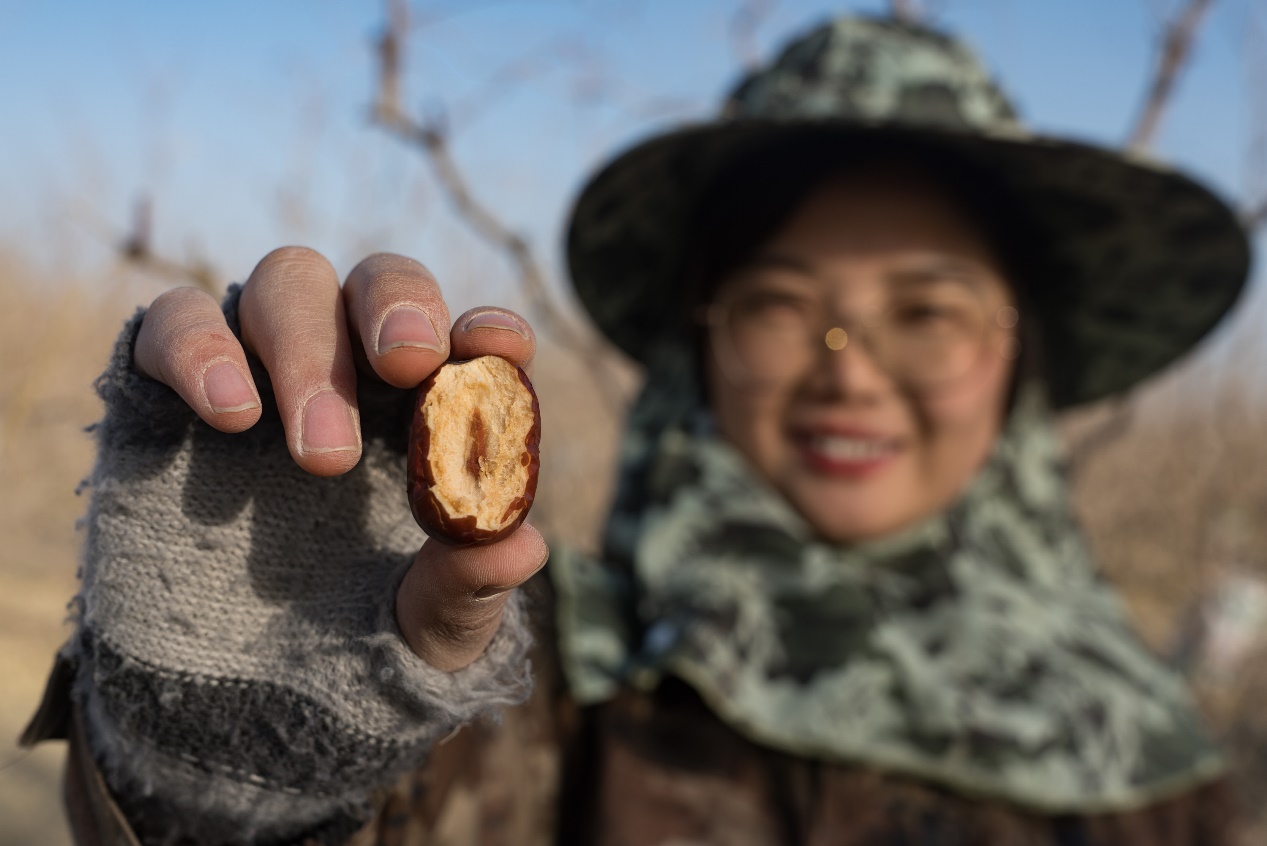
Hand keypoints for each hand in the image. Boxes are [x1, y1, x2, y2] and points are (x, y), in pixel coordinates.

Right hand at [131, 247, 547, 671]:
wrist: (231, 702)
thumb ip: (467, 587)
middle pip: (378, 284)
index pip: (466, 341)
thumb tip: (521, 544)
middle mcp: (351, 372)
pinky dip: (199, 348)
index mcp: (427, 415)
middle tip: (407, 366)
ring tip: (322, 454)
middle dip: (396, 309)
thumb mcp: (424, 632)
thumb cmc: (355, 650)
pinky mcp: (168, 388)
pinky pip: (174, 321)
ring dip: (306, 346)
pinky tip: (231, 416)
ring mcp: (260, 369)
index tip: (499, 349)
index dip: (487, 332)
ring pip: (286, 281)